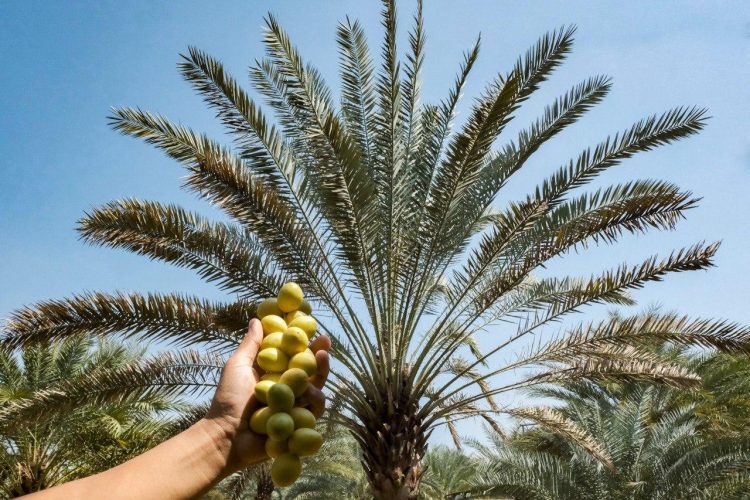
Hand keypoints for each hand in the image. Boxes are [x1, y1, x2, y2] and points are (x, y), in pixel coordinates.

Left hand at [205, 318, 330, 472]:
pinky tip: (314, 392)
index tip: (312, 328)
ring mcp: (294, 407)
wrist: (226, 435)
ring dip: (321, 374)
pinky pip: (315, 411)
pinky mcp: (299, 424)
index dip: (304, 342)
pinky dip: (317, 400)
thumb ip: (251, 344)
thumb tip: (257, 319)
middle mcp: (286, 389)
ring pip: (316, 389)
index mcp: (274, 374)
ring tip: (319, 364)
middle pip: (310, 371)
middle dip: (320, 356)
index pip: (294, 355)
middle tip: (325, 343)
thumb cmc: (228, 399)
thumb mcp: (237, 366)